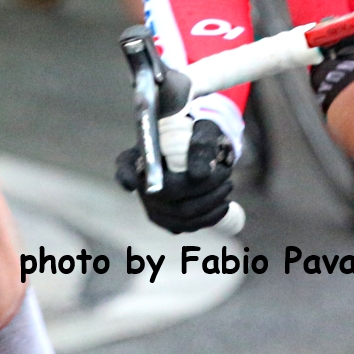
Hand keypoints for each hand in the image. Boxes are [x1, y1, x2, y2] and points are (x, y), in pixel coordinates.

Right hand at [114, 114, 235, 232]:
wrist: (197, 147)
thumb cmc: (195, 132)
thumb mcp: (201, 127)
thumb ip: (200, 144)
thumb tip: (198, 175)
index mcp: (138, 155)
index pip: (125, 167)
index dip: (128, 176)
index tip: (142, 179)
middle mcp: (140, 183)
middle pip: (166, 196)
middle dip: (204, 189)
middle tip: (226, 174)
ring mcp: (151, 205)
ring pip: (180, 215)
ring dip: (211, 203)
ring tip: (228, 185)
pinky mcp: (166, 220)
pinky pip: (186, 225)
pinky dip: (209, 217)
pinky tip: (224, 204)